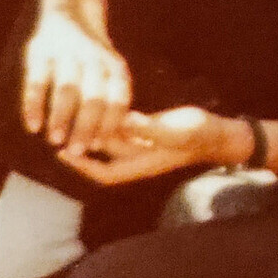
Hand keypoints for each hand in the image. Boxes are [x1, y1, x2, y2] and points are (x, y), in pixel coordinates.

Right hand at [22, 6, 132, 154]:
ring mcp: (66, 55)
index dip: (109, 123)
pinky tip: (33, 127)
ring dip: (61, 118)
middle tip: (77, 151)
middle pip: (93, 98)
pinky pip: (37, 82)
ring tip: (55, 142)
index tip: (100, 146)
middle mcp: (93, 60)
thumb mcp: (112, 70)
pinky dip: (34, 105)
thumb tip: (131, 140)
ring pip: (66, 90)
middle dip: (85, 127)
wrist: (69, 13)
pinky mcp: (39, 54)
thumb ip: (116, 99)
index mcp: (114, 67)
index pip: (118, 99)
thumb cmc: (94, 59)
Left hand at [58, 105, 234, 188]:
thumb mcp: (176, 131)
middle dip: (80, 144)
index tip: (62, 153)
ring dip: (92, 130)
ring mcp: (142, 145)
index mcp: (142, 164)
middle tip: (57, 129)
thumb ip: (149, 128)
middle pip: (101, 156)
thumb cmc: (201, 135)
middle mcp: (138, 157)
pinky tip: (98, 105)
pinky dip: (109, 120)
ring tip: (71, 115)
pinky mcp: (147, 132)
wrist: (220, 133)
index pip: (105, 172)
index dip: (82, 166)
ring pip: (110, 141)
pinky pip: (122, 129)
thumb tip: (121, 121)